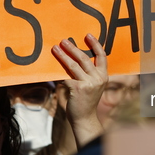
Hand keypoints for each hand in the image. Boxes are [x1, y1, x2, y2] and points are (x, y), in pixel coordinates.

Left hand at [51, 33, 106, 147]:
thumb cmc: (86, 101)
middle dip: (72, 48)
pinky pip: (65, 77)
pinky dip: (58, 73)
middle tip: (64, 41)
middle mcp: (98, 78)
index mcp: (103, 76)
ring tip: (55, 48)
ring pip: (73, 65)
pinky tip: (51, 69)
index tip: (88, 35)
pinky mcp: (78, 88)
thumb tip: (74, 59)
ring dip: (62, 55)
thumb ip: (89, 74)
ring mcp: (88, 83)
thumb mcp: (93, 86)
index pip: (102, 56)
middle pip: (84, 58)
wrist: (84, 118)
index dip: (95, 44)